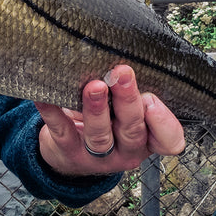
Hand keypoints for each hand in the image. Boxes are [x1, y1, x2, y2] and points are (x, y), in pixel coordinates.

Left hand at [35, 65, 184, 175]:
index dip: (164, 123)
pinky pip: (61, 130)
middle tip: (122, 73)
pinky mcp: (68, 151)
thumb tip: (125, 58)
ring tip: (94, 86)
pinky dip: (54, 112)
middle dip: (127, 101)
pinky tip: (47, 96)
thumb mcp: (125, 114)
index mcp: (147, 140)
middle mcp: (126, 151)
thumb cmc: (106, 123)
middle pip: (132, 130)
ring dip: (97, 109)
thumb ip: (131, 95)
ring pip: (99, 135)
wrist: (68, 154)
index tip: (152, 98)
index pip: (169, 141)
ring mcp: (96, 156)